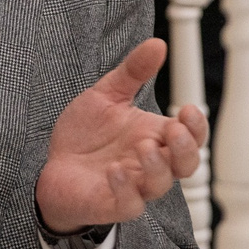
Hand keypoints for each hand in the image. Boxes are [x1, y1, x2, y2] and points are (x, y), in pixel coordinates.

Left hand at [35, 37, 206, 234]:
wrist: (52, 165)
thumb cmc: (87, 135)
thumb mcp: (107, 95)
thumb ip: (133, 72)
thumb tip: (158, 44)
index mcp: (155, 137)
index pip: (191, 136)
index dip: (196, 126)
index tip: (187, 108)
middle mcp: (149, 164)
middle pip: (186, 164)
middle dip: (186, 148)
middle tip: (174, 129)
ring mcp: (132, 186)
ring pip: (160, 185)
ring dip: (157, 167)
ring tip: (143, 147)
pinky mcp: (110, 204)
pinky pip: (129, 205)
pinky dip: (126, 189)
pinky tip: (115, 170)